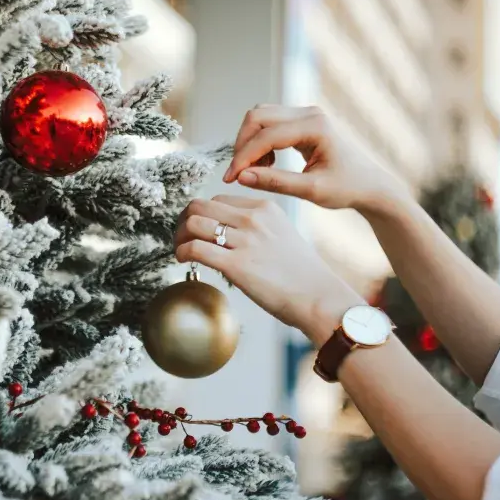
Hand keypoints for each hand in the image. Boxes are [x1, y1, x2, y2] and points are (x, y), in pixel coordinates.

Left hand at [174, 195, 363, 343]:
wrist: (319, 298)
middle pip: (200, 206)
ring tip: (180, 250)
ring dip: (179, 237)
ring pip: (194, 223)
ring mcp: (245, 240)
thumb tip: (228, 237)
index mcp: (265, 208)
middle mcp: (254, 218)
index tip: (197, 230)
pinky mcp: (236, 265)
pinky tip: (183, 260)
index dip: (202, 215)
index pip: (218, 201)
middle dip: (184, 222)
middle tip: (182, 238)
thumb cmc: (303, 275)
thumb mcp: (283, 236)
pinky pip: (195, 249)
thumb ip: (257, 230)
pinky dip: (182, 252)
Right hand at [222, 105, 409, 216]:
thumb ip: (275, 182)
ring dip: (250, 142)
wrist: (370, 185)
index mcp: (315, 127)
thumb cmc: (347, 188)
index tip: (230, 179)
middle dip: (242, 145)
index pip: (266, 136)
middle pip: (257, 116)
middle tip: (238, 175)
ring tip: (257, 171)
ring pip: (260, 117)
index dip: (244, 157)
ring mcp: (305, 114)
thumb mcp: (311, 191)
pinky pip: (269, 123)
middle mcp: (309, 113)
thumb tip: (242, 177)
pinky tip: (267, 165)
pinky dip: (260, 142)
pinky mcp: (302, 120)